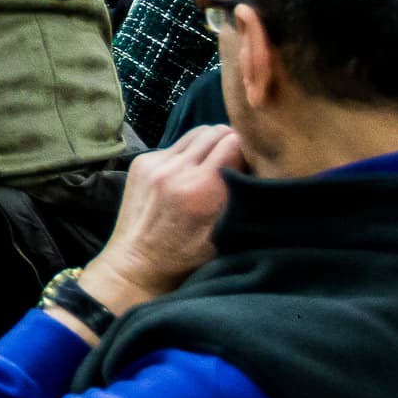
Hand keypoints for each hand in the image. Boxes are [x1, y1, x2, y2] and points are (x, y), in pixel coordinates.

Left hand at [77, 126, 240, 322]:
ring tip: (216, 164)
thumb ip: (242, 200)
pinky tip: (190, 173)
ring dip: (210, 143)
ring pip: (195, 134)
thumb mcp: (226, 236)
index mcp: (201, 189)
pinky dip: (188, 153)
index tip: (255, 162)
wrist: (135, 266)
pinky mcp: (140, 163)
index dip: (249, 149)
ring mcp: (154, 163)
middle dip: (232, 141)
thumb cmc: (186, 259)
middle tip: (240, 160)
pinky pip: (174, 145)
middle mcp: (176, 170)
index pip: (234, 142)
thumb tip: (263, 171)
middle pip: (216, 132)